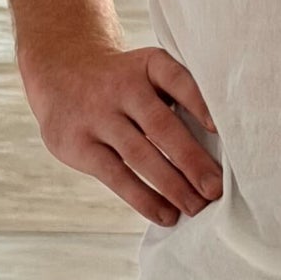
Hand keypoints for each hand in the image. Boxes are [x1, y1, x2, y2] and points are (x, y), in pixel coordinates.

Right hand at [20, 43, 222, 226]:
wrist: (60, 73)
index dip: (199, 103)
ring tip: (196, 208)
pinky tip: (166, 214)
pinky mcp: (79, 145)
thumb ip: (177, 97)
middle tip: (215, 189)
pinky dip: (143, 198)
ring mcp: (97, 116)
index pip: (177, 80)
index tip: (220, 129)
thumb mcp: (146, 72)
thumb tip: (220, 152)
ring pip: (139, 155)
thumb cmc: (123, 83)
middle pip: (160, 126)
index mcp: (147, 65)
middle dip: (191, 160)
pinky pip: (116, 176)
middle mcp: (122, 87)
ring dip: (171, 186)